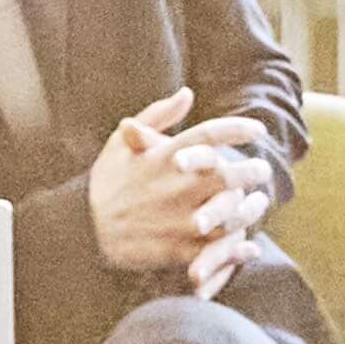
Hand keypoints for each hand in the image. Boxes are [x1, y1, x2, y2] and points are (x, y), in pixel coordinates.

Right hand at [82, 86, 274, 288]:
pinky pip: (216, 249)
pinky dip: (236, 248)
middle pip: (228, 175)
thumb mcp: (120, 143)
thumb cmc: (105, 185)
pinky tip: (248, 244)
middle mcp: (174, 186)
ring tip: (257, 203)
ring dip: (249, 208)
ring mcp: (177, 219)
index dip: (240, 130)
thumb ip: (156, 116)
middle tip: (262, 169)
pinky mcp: (177, 249)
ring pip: (228, 213)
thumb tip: (187, 94)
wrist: (83, 231)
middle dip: (252, 171)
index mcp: (163, 157)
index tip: (259, 131)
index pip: (210, 135)